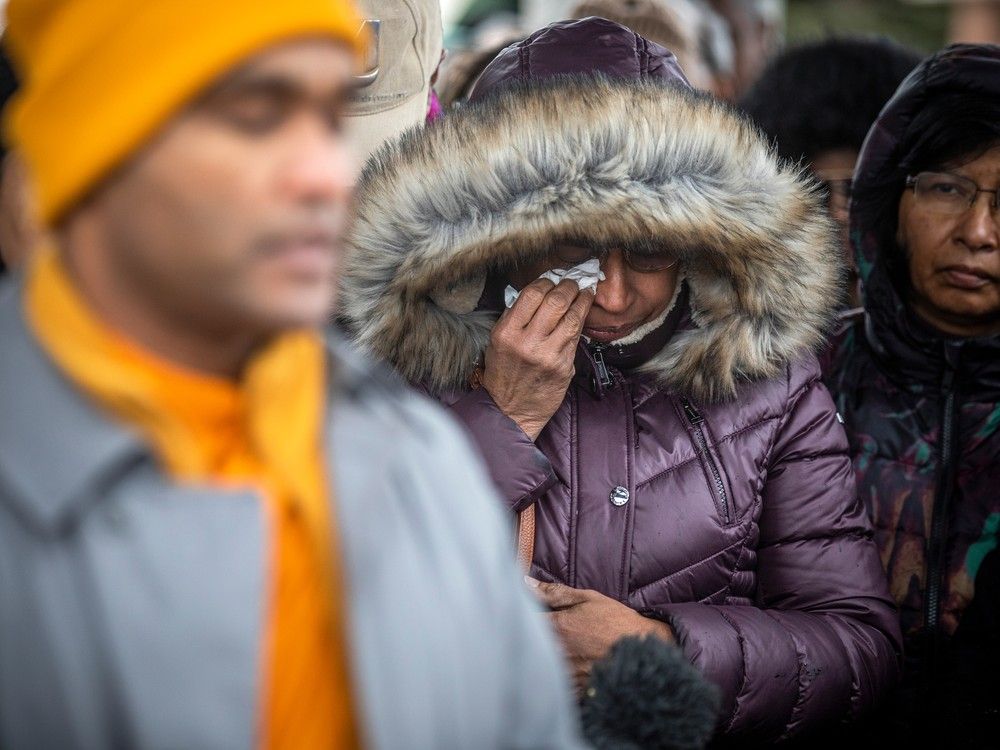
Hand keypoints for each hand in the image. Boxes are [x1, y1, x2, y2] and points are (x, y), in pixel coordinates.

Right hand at [480, 278, 593, 439]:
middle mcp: (527, 342)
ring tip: (585, 292)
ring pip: (573, 316)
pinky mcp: (564, 366)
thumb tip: (540, 292)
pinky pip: (576, 336)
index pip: (532, 294)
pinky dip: (581, 320)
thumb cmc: (504, 374)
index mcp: (506, 332)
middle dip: (569, 286)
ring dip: (582, 300)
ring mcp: (548, 355)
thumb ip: (516, 317)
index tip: (553, 280)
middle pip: (556, 301)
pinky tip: (583, 313)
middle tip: (573, 282)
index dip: (547, 281)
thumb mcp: (498, 342)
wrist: (511, 411)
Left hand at [527, 578, 674, 693]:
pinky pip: (555, 684)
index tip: (526, 612)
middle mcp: (558, 652)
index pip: (525, 620)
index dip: (523, 615)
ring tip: (562, 650)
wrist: (643, 651)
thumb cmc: (616, 621)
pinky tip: (568, 667)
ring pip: (540, 665)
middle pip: (529, 644)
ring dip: (541, 657)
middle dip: (530, 637)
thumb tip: (526, 583)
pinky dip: (555, 676)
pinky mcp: (575, 689)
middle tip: (542, 632)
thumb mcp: (588, 599)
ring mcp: (566, 673)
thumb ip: (554, 592)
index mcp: (558, 627)